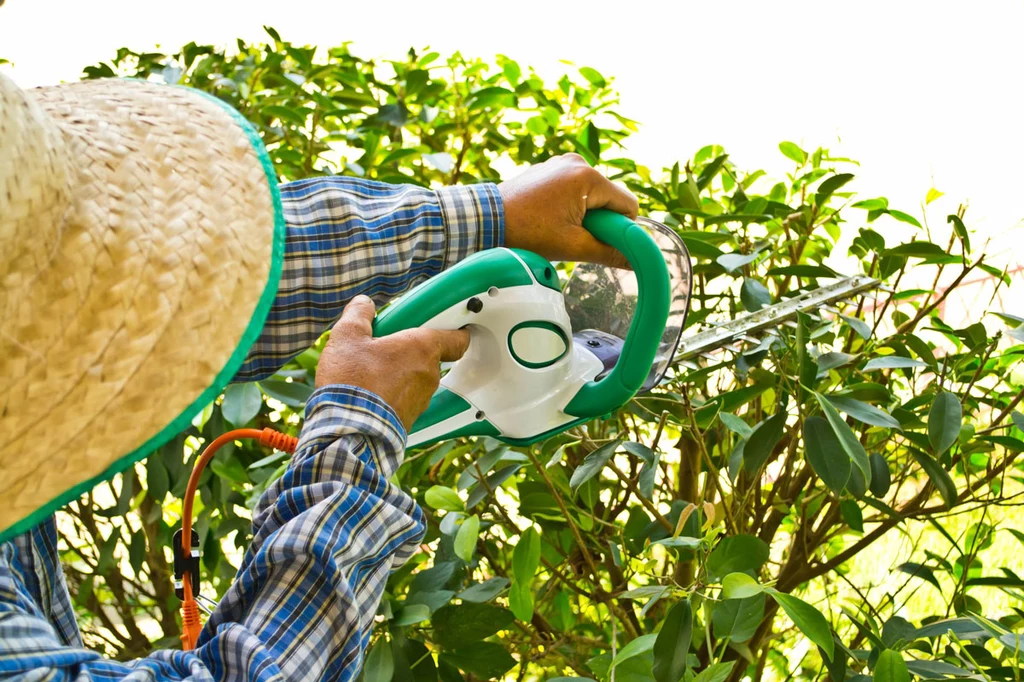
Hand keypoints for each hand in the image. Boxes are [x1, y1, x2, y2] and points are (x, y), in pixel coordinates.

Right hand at [315, 296, 469, 429]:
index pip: (457, 338)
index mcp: (421, 348)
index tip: (454, 325)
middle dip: (409, 352)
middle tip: (385, 348)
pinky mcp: (410, 420)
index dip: (457, 331)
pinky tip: (369, 394)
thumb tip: (364, 305)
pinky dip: (392, 395)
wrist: (348, 431)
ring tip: (370, 374)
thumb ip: (359, 314)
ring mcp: (421, 399)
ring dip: (400, 375)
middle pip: (428, 357)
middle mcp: (429, 374)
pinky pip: (405, 400)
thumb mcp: (348, 337)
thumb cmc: (352, 382)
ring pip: (415, 380)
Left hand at [499, 153, 638, 268]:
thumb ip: (608, 252)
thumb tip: (634, 261)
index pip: (627, 204)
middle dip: (600, 221)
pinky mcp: (549, 169)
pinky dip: (570, 205)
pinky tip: (551, 219)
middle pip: (609, 198)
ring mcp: (561, 163)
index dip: (623, 228)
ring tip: (560, 229)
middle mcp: (576, 162)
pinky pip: (573, 188)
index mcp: (587, 177)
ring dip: (584, 214)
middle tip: (576, 238)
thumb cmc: (527, 232)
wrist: (487, 221)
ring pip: (591, 194)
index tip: (606, 242)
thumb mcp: (573, 247)